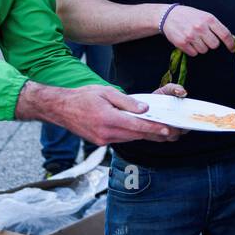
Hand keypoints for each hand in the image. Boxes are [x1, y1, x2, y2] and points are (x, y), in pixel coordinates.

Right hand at [19, 83, 179, 144]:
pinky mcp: (101, 142)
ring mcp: (102, 140)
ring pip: (130, 139)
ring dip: (146, 136)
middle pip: (137, 135)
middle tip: (174, 133)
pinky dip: (133, 135)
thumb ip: (127, 102)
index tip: (168, 129)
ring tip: (164, 132)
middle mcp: (106, 133)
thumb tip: (144, 109)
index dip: (154, 128)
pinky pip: (122, 139)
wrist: (60, 109)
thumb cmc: (83, 97)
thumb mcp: (106, 92)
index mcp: (107, 119)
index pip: (136, 125)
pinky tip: (143, 131)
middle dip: (156, 134)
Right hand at [162, 5, 234, 55]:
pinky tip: (188, 42)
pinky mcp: (182, 43)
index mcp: (209, 19)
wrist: (168, 16)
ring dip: (201, 47)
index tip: (232, 49)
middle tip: (204, 38)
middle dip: (211, 43)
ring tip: (194, 38)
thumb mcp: (204, 15)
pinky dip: (192, 50)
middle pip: (214, 45)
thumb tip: (229, 39)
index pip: (225, 34)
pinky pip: (194, 53)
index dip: (230, 43)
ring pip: (204, 50)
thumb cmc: (189, 16)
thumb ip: (215, 26)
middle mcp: (200, 27)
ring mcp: (191, 36)